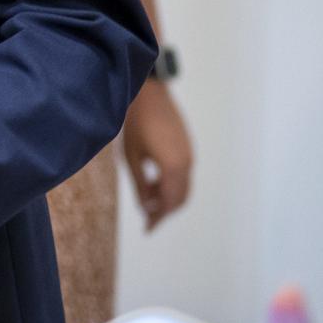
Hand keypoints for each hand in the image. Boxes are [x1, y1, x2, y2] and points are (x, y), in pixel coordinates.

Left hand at [122, 79, 195, 229]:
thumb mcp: (132, 158)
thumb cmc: (136, 124)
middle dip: (164, 210)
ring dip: (167, 196)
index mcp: (174, 167)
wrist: (149, 93)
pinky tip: (153, 180)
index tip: (147, 230)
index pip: (169, 203)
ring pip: (183, 186)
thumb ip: (140, 185)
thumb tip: (145, 208)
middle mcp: (187, 163)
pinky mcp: (187, 146)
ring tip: (146, 196)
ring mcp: (190, 153)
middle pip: (180, 198)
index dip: (158, 218)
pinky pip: (184, 173)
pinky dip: (171, 183)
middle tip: (146, 217)